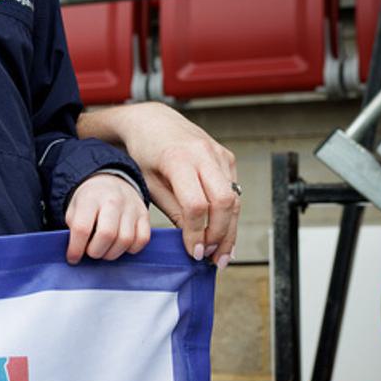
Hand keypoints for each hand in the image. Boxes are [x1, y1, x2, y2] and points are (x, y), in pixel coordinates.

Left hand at [65, 173, 150, 263]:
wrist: (110, 182)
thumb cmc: (90, 200)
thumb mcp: (74, 208)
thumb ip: (74, 228)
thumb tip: (75, 252)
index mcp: (90, 198)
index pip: (82, 228)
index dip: (76, 248)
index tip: (73, 258)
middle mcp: (113, 200)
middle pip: (107, 235)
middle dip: (95, 252)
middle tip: (90, 252)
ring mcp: (131, 207)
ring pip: (125, 240)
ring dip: (112, 253)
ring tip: (104, 250)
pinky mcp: (144, 214)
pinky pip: (142, 239)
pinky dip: (130, 249)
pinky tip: (120, 246)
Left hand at [77, 102, 239, 267]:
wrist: (153, 121)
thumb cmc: (145, 152)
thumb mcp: (149, 183)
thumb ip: (172, 209)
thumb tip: (192, 240)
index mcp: (178, 159)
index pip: (196, 205)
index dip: (198, 233)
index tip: (194, 252)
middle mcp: (204, 154)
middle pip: (224, 202)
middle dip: (221, 235)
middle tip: (213, 259)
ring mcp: (219, 154)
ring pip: (235, 199)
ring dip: (230, 230)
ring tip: (222, 255)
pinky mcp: (227, 157)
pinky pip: (234, 190)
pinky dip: (231, 214)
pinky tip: (225, 234)